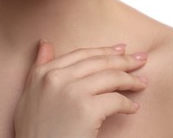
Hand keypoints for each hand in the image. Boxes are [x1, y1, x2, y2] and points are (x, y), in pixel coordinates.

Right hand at [14, 41, 147, 137]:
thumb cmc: (36, 131)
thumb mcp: (30, 95)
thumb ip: (39, 67)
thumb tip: (46, 43)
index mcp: (43, 73)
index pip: (81, 54)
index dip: (104, 51)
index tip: (121, 50)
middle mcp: (56, 77)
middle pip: (99, 62)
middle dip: (124, 60)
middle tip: (141, 59)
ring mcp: (71, 92)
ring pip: (111, 77)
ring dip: (131, 80)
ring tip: (142, 83)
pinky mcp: (86, 109)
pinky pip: (116, 100)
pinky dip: (128, 104)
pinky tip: (133, 108)